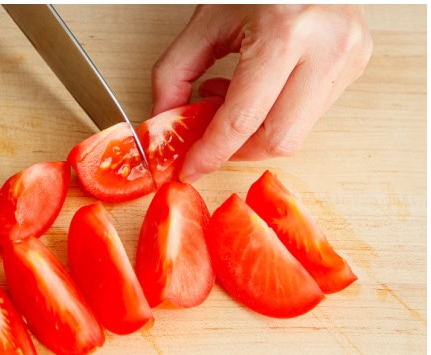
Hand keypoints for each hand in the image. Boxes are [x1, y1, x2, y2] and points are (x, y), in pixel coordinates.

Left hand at [152, 5, 372, 182]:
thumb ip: (174, 75)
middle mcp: (325, 50)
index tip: (190, 168)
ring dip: (256, 130)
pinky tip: (258, 87)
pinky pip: (311, 111)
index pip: (243, 120)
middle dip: (237, 149)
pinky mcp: (357, 64)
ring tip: (230, 95)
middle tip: (206, 135)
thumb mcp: (206, 22)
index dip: (211, 152)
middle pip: (278, 139)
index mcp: (285, 36)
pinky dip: (276, 112)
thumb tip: (162, 122)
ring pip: (298, 131)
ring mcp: (348, 58)